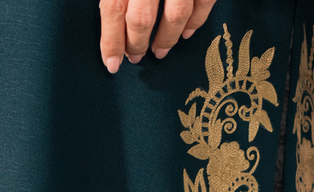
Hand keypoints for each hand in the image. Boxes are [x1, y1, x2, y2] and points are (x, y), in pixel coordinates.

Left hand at [99, 0, 218, 72]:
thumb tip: (110, 18)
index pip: (113, 10)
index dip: (111, 41)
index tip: (112, 64)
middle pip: (141, 19)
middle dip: (137, 44)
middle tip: (136, 57)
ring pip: (175, 16)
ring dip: (166, 39)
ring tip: (159, 51)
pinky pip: (204, 2)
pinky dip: (196, 21)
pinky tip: (187, 33)